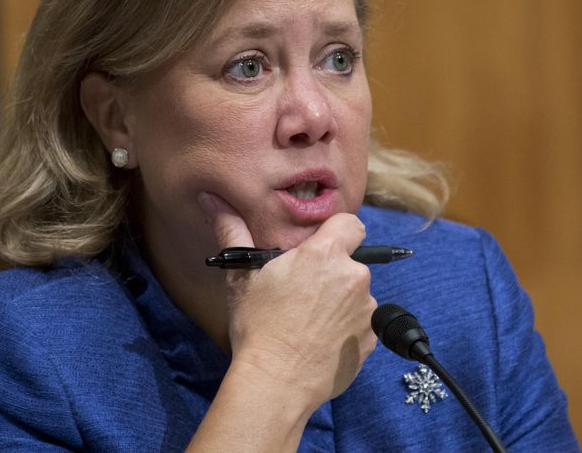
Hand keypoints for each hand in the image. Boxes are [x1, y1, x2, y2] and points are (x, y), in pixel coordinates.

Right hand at [198, 192, 376, 406]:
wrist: (275, 382)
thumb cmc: (257, 326)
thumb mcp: (242, 274)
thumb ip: (232, 230)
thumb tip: (211, 199)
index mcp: (326, 254)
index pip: (350, 223)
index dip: (337, 232)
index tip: (320, 248)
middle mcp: (354, 276)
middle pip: (351, 262)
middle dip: (332, 274)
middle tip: (303, 294)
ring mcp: (367, 309)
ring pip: (356, 295)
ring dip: (340, 303)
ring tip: (310, 323)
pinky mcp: (371, 339)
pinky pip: (362, 325)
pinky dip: (346, 330)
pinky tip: (321, 341)